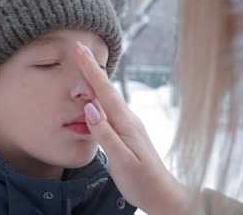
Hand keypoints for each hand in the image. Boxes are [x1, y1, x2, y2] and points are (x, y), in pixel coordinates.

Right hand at [75, 41, 190, 214]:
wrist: (163, 194)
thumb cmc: (142, 181)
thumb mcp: (122, 161)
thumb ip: (105, 134)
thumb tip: (89, 107)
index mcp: (125, 123)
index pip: (104, 91)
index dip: (91, 70)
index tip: (80, 49)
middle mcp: (127, 119)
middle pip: (106, 88)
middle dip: (92, 67)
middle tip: (79, 48)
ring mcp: (128, 124)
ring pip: (108, 96)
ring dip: (95, 78)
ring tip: (84, 63)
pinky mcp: (126, 132)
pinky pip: (109, 107)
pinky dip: (100, 95)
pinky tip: (95, 94)